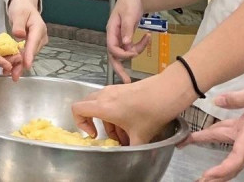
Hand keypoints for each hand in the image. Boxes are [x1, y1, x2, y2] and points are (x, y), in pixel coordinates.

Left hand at [7, 0, 46, 78]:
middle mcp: (40, 37)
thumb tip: (19, 35)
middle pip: (31, 52)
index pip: (34, 42)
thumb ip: (19, 24)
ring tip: (10, 74)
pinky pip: (25, 54)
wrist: (24, 4)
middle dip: (22, 64)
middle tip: (13, 75)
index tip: (26, 65)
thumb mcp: (19, 12)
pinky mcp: (31, 44)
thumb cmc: (22, 7)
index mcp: (38, 28)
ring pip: (28, 55)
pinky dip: (18, 61)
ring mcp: (37, 42)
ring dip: (19, 65)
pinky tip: (11, 68)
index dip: (29, 55)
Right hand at [72, 62, 195, 145]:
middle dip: (95, 123)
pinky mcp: (121, 88)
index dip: (80, 123)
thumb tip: (132, 155)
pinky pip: (110, 100)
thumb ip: (132, 148)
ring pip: (100, 104)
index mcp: (103, 107)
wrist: (166, 92)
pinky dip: (115, 112)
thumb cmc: (150, 113)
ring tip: (125, 133)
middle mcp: (104, 96)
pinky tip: (131, 122)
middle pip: (87, 106)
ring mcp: (112, 89)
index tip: (95, 134)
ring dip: (108, 120)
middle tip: (110, 135)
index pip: (77, 109)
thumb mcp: (141, 136)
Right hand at [106, 0, 149, 83]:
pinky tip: (148, 38)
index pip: (111, 48)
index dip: (121, 54)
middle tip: (126, 81)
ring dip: (137, 51)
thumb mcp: (128, 15)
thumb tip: (126, 45)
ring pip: (125, 52)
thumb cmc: (129, 3)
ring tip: (147, 40)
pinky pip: (132, 47)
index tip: (133, 54)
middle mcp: (113, 36)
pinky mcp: (127, 38)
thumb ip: (127, 29)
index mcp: (111, 30)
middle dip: (119, 69)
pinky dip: (140, 46)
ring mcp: (120, 37)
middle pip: (113, 55)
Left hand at [181, 82, 243, 181]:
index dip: (224, 170)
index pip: (239, 157)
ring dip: (217, 165)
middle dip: (218, 176)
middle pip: (233, 163)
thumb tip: (217, 101)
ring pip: (230, 153)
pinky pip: (227, 139)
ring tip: (201, 173)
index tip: (209, 176)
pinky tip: (198, 138)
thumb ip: (240, 98)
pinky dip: (212, 140)